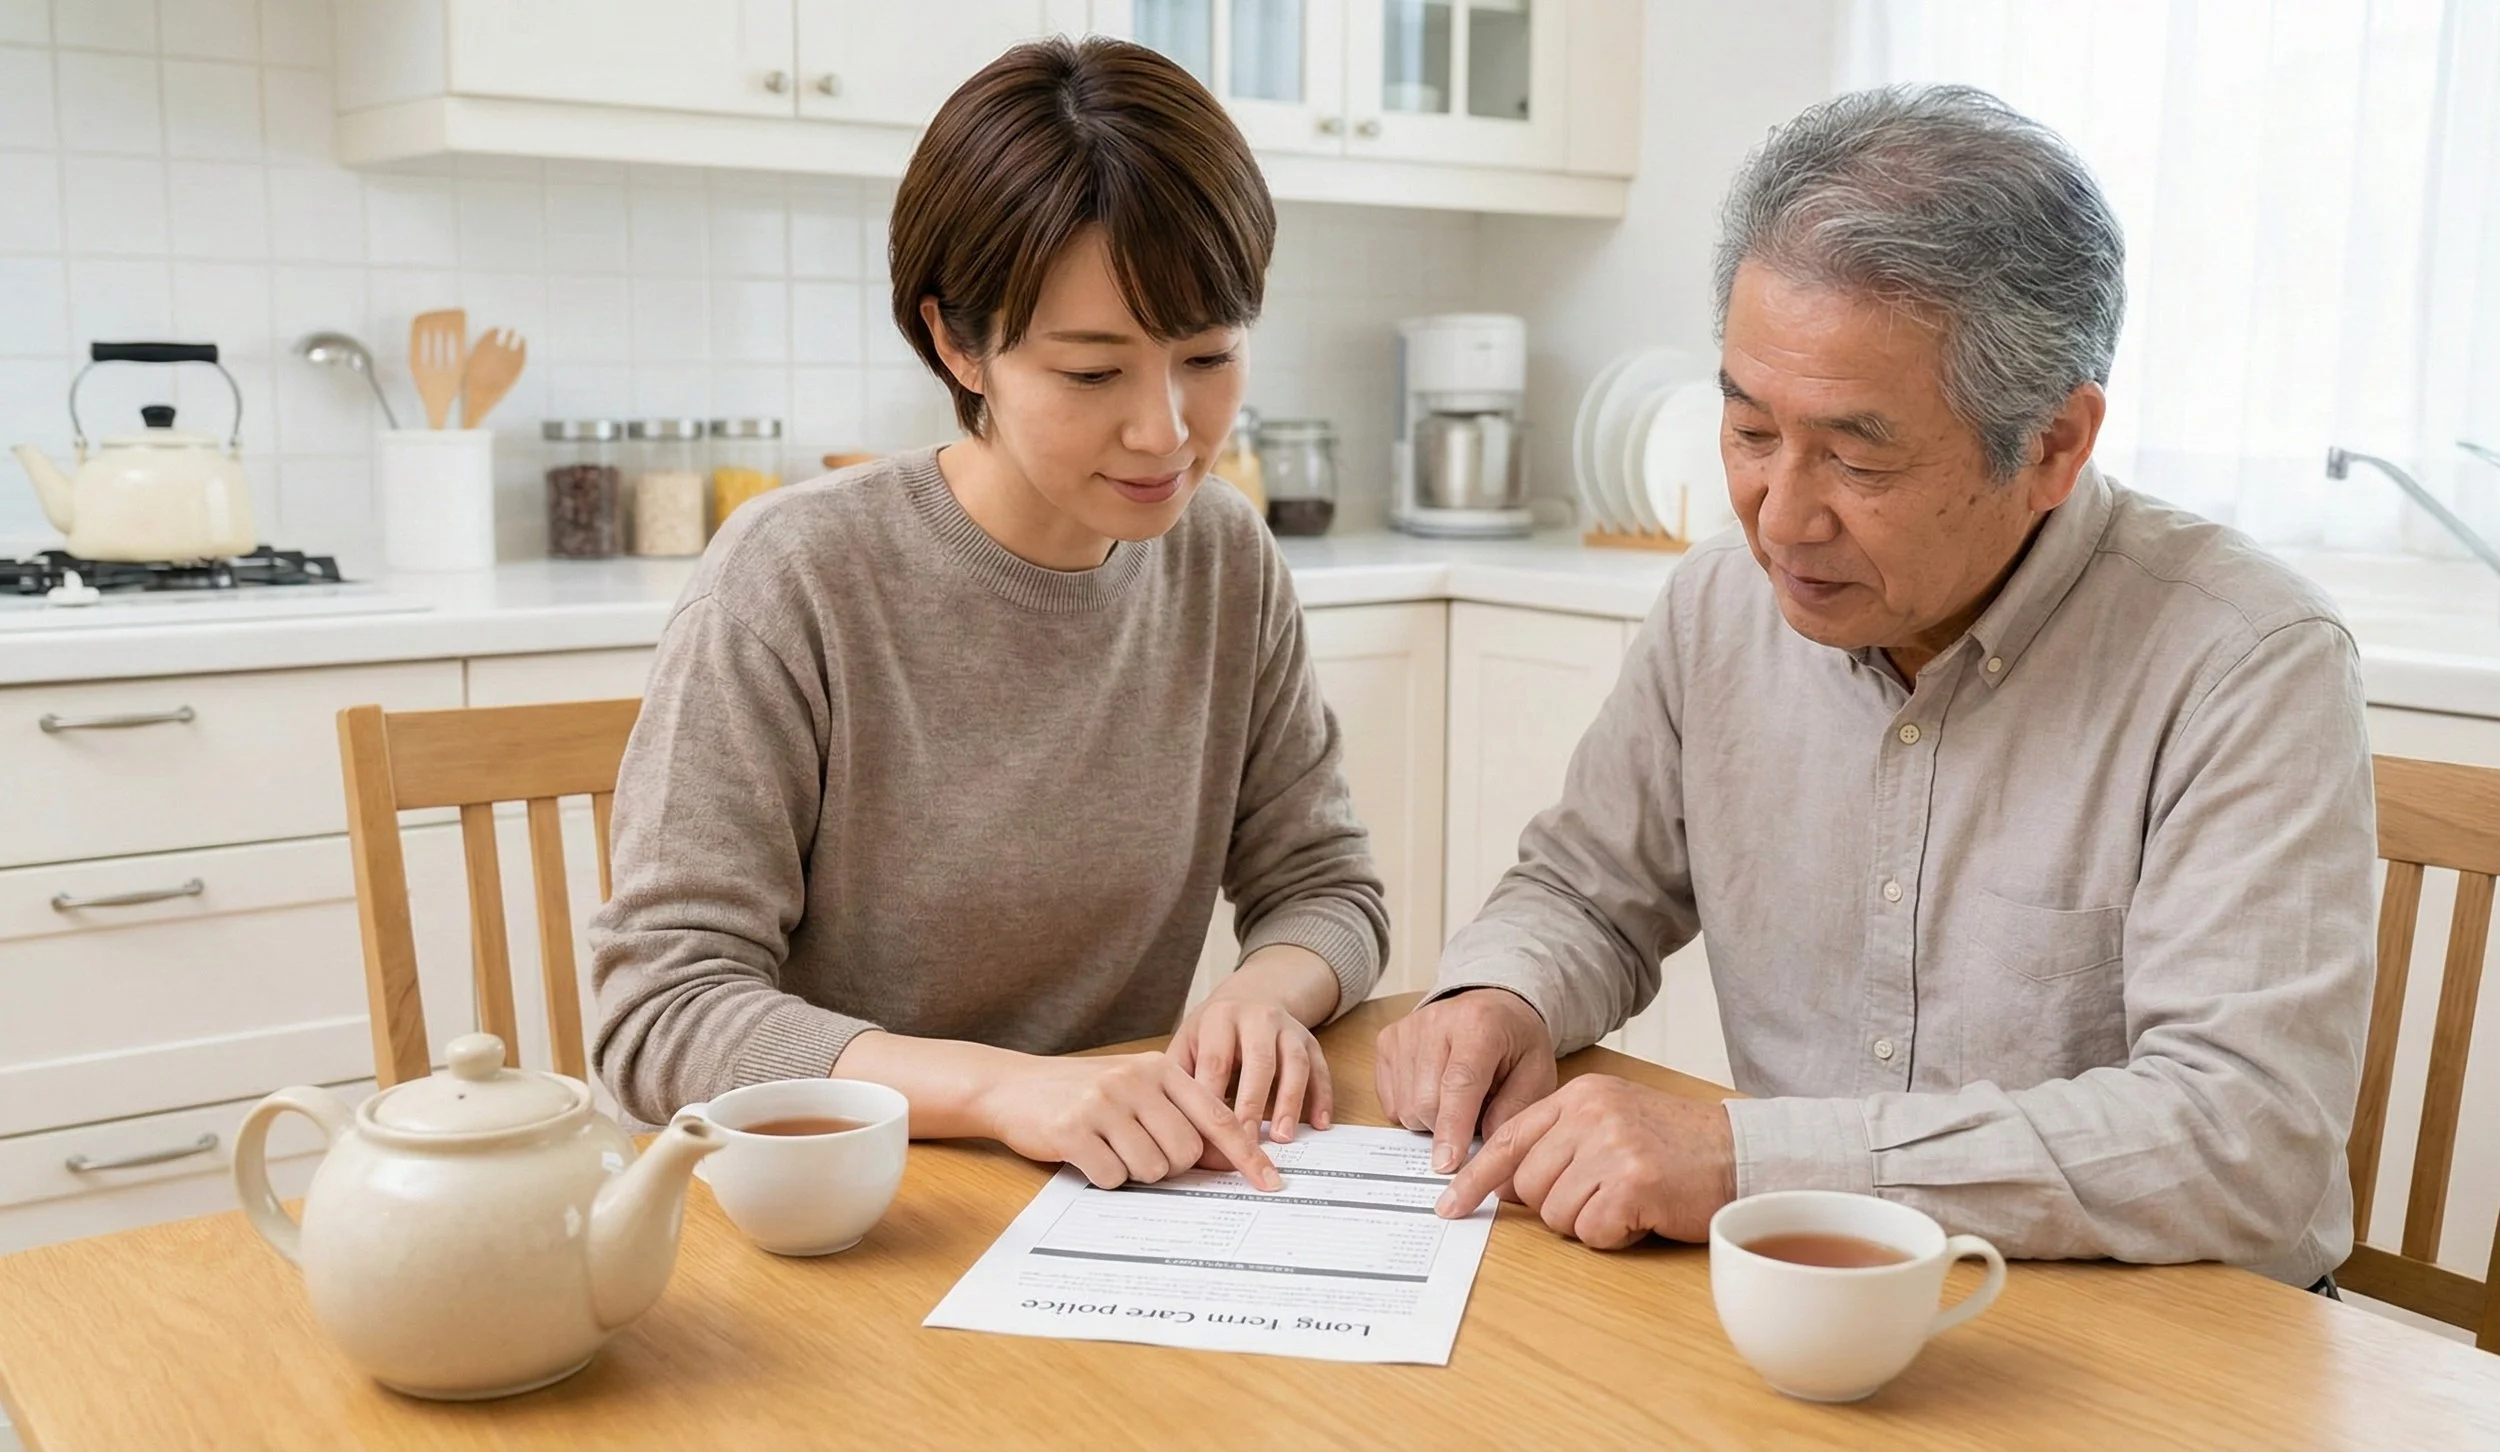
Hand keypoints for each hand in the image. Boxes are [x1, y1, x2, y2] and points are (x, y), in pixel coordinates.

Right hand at [976, 1051, 1282, 1191]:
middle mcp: (1135, 1080)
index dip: (1246, 1153)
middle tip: (1139, 1153)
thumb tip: (1226, 1160)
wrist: (1012, 1086)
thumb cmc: (1082, 1093)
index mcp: (1159, 1068)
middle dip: (1169, 1167)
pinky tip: (1087, 1155)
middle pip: (1185, 1152)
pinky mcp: (1074, 1129)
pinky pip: (1113, 1176)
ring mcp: (1104, 1103)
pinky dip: (1105, 1176)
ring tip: (1108, 1148)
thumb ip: (1178, 1115)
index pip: (1217, 1116)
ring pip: (1151, 1168)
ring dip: (1134, 1172)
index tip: (1270, 1182)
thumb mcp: (1135, 1089)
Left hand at [1171, 995, 1333, 1141]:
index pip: (1216, 1062)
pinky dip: (1322, 1096)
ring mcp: (1288, 1028)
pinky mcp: (1310, 1041)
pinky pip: (1321, 1068)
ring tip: (1283, 1137)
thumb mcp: (1188, 1042)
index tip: (1211, 1136)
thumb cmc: (1213, 1032)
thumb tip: (1177, 1129)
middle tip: (1248, 1142)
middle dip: (1253, 1104)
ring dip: (1291, 1101)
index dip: (1214, 1101)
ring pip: (1295, 1063)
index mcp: (1220, 1018)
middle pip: (1259, 1061)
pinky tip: (1320, 1123)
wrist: (1251, 996)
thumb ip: (1181, 1079)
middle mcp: (1257, 1018)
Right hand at [1375, 988, 1558, 1173]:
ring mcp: (1406, 1030)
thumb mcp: (1536, 1073)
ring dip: (1431, 1120)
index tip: (1447, 1163)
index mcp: (1479, 1024)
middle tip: (1476, 1115)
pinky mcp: (1387, 1041)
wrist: (1490, 1006)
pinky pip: (1391, 1102)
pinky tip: (1434, 1091)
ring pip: (1406, 1107)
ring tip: (1457, 1100)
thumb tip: (1483, 1153)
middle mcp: (1436, 1021)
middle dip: (1449, 1128)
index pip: (1459, 1083)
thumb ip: (1514, 1111)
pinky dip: (1413, 1109)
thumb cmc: (1515, 1042)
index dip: (1453, 1127)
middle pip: (1426, 1102)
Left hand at [1434, 1074, 1735, 1247]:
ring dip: (1588, 1221)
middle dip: (1556, 1204)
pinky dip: (1614, 1235)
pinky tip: (1641, 1215)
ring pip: (1556, 1213)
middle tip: (1600, 1196)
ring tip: (1626, 1201)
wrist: (1739, 1152)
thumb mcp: (1610, 1123)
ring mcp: (1611, 1147)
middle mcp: (1590, 1116)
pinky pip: (1591, 1232)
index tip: (1449, 1204)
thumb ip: (1558, 1143)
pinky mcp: (1633, 1183)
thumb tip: (1502, 1185)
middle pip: (1527, 1185)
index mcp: (1578, 1096)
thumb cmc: (1674, 1146)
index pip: (1507, 1139)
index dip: (1474, 1178)